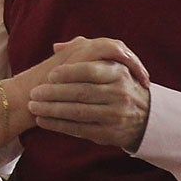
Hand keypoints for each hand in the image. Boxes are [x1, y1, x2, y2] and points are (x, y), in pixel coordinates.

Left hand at [28, 37, 152, 150]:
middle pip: (81, 92)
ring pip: (77, 112)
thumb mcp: (114, 67)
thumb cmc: (121, 87)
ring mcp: (115, 115)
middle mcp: (119, 94)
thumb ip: (87, 54)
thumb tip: (57, 47)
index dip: (68, 72)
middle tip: (34, 92)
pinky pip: (79, 129)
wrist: (147, 118)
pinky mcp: (109, 133)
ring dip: (52, 110)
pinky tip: (43, 121)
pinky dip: (58, 125)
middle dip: (54, 93)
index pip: (90, 71)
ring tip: (33, 107)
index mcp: (119, 73)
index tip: (50, 75)